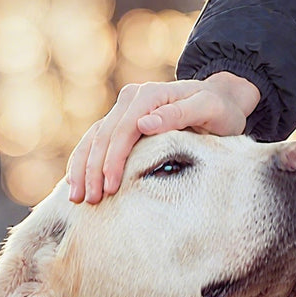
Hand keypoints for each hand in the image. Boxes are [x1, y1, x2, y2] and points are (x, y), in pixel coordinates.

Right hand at [66, 72, 261, 202]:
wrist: (219, 99)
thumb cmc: (218, 109)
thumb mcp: (207, 109)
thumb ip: (179, 114)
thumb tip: (145, 124)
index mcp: (148, 95)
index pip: (123, 130)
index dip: (113, 160)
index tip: (111, 188)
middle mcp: (131, 98)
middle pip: (103, 136)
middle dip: (92, 170)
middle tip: (89, 200)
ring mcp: (124, 109)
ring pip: (93, 138)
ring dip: (82, 168)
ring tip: (76, 197)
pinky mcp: (123, 122)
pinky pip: (97, 141)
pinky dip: (85, 162)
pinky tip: (76, 183)